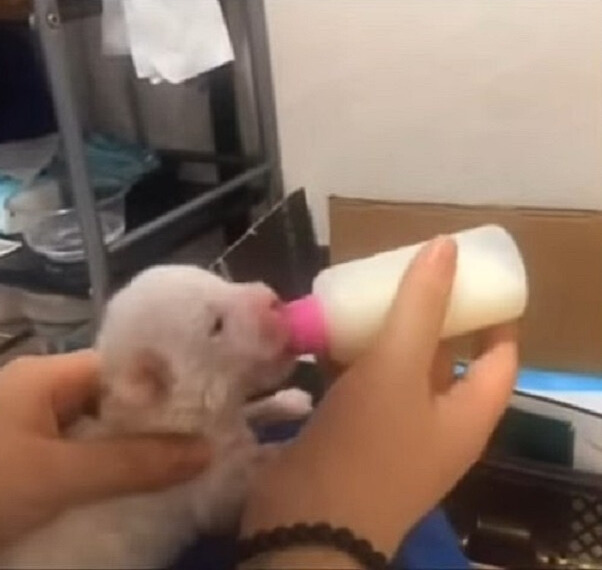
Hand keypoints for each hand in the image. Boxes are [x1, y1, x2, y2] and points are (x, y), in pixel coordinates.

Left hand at [0, 351, 209, 546]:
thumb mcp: (55, 475)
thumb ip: (132, 462)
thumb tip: (208, 449)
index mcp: (49, 377)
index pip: (126, 367)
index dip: (168, 385)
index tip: (209, 410)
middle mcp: (46, 397)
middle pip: (118, 402)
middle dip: (160, 424)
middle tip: (208, 446)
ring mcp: (38, 435)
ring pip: (104, 437)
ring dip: (140, 454)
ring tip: (189, 469)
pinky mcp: (33, 469)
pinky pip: (86, 464)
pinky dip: (114, 475)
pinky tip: (143, 491)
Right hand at [241, 237, 517, 556]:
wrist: (305, 521)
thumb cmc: (367, 444)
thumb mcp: (398, 367)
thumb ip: (421, 306)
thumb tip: (447, 246)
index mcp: (467, 412)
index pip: (500, 356)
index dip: (495, 314)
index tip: (472, 276)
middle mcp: (436, 421)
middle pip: (445, 356)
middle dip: (430, 313)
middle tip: (409, 272)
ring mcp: (392, 427)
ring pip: (396, 366)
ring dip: (383, 330)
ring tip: (367, 288)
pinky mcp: (353, 430)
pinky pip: (358, 381)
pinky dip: (347, 354)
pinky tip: (326, 326)